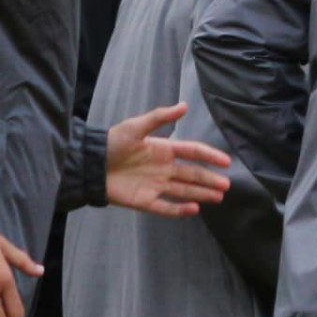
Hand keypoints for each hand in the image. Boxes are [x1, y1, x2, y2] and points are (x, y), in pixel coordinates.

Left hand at [107, 103, 232, 216]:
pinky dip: (180, 210)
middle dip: (210, 180)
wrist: (89, 164)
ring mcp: (155, 185)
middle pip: (192, 174)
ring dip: (201, 194)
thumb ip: (160, 118)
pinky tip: (194, 210)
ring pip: (184, 191)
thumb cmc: (112, 143)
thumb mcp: (135, 127)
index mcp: (163, 150)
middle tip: (226, 186)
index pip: (192, 152)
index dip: (209, 156)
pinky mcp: (145, 200)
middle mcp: (163, 169)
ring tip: (218, 197)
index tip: (226, 162)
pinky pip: (165, 207)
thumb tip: (185, 106)